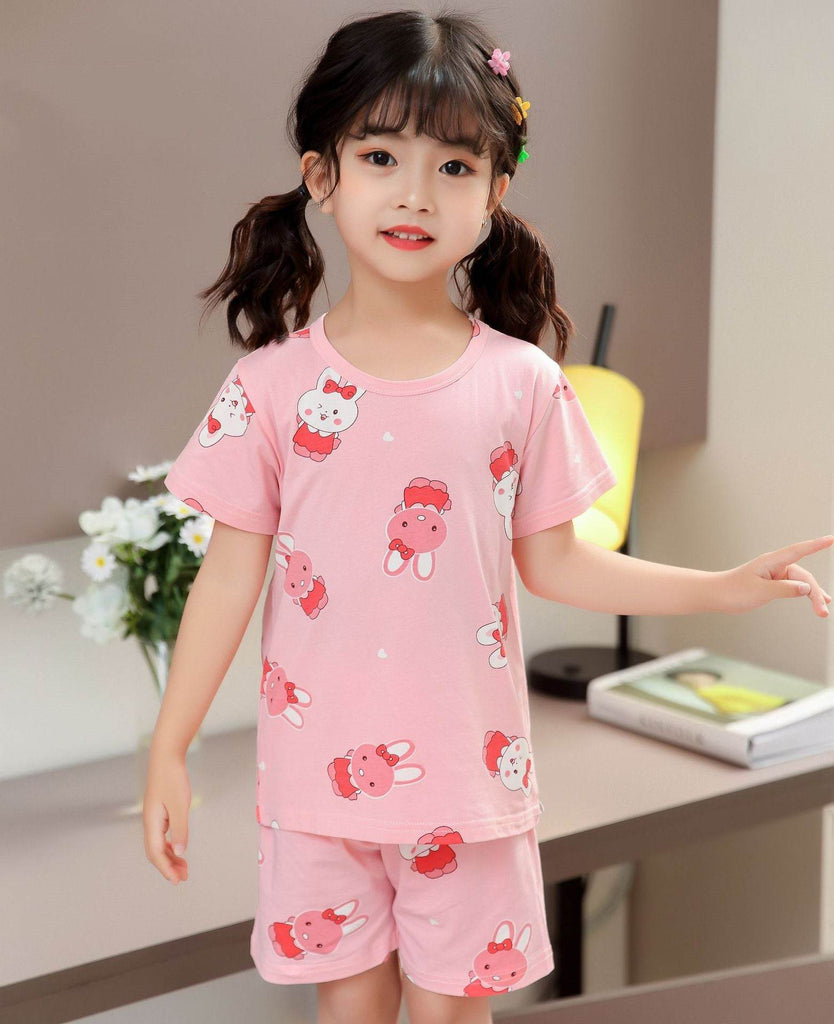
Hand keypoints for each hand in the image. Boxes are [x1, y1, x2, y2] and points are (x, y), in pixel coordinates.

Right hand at [143, 748, 190, 884]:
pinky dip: (171, 846)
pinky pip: (162, 836)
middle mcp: (150, 823)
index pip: (155, 853)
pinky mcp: (160, 813)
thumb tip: (179, 853)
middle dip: (168, 867)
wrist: (166, 758)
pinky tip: (179, 850)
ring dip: (170, 858)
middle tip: (183, 878)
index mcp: (152, 823)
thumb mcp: (180, 805)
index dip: (165, 869)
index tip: (176, 881)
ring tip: (184, 868)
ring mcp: (154, 819)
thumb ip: (180, 830)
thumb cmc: (172, 779)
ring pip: (159, 845)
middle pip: (156, 852)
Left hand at [720, 535, 833, 615]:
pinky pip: (794, 587)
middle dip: (814, 593)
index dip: (815, 545)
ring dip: (812, 596)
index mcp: (771, 561)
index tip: (831, 539)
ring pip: (801, 583)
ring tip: (823, 611)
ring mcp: (775, 574)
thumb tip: (806, 588)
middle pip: (803, 576)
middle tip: (822, 611)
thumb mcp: (760, 592)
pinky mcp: (774, 583)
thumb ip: (784, 589)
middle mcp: (775, 565)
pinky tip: (817, 601)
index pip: (798, 551)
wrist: (717, 595)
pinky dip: (805, 594)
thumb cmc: (734, 591)